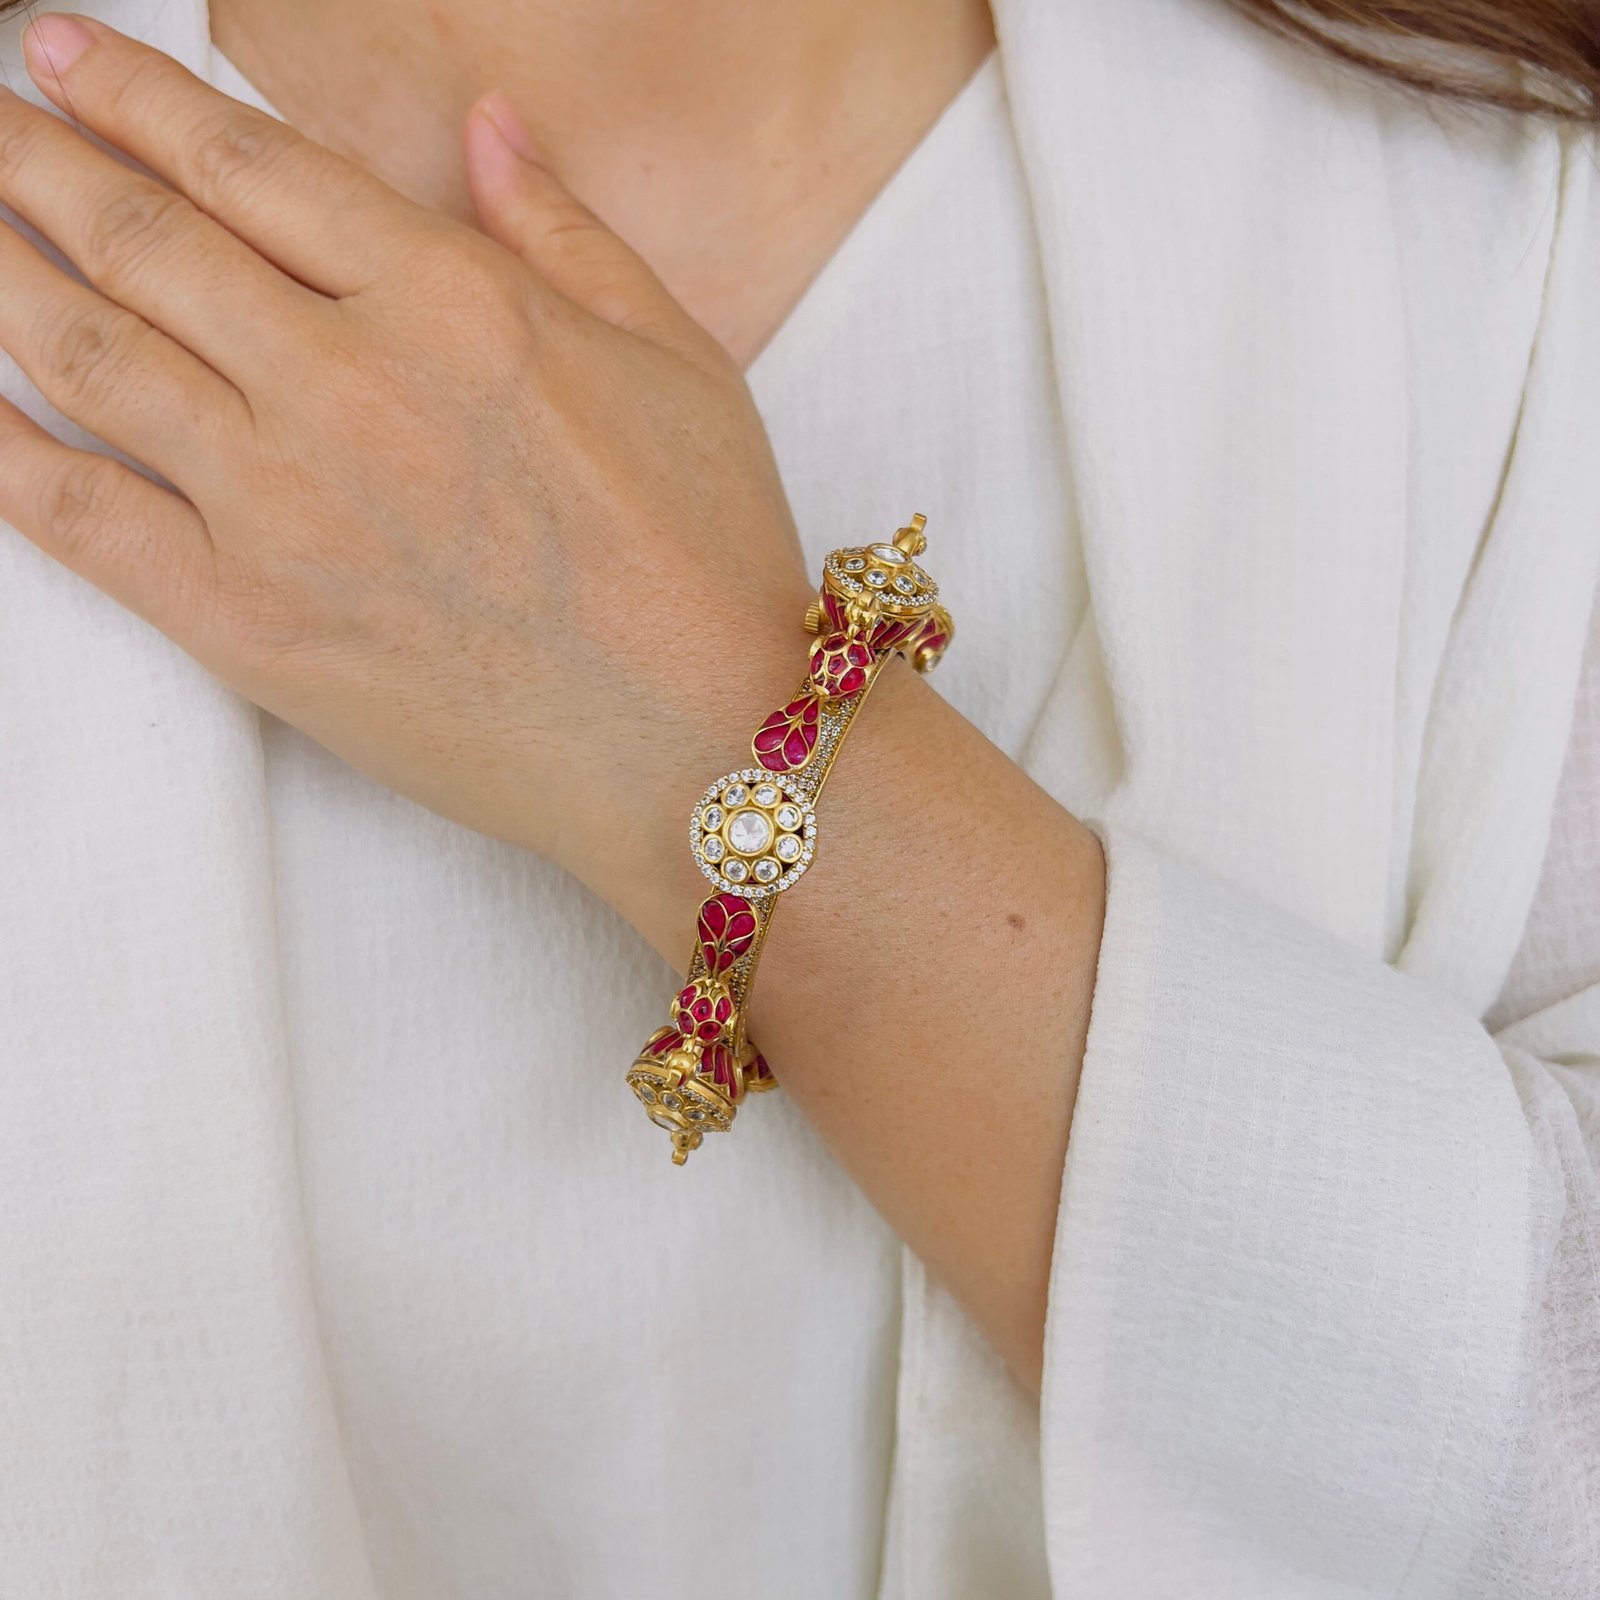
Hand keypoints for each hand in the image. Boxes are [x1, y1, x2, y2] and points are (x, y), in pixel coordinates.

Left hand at [1, 14, 1106, 1391]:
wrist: (700, 744)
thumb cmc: (706, 558)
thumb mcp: (677, 363)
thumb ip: (567, 234)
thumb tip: (486, 127)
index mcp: (452, 302)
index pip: (250, 165)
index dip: (137, 96)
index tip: (60, 55)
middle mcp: (346, 384)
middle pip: (140, 239)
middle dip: (32, 159)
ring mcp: (282, 509)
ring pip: (86, 356)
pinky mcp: (248, 626)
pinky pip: (83, 522)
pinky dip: (6, 454)